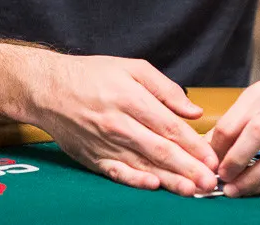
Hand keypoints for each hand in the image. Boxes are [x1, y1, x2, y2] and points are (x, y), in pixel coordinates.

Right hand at [27, 55, 218, 195]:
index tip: (212, 157)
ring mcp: (105, 143)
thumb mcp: (132, 69)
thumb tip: (193, 110)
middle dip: (188, 168)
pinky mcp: (93, 158)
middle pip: (160, 150)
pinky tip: (153, 186)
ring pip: (143, 165)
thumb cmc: (91, 75)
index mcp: (130, 98)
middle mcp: (118, 124)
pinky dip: (135, 181)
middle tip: (209, 181)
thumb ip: (165, 89)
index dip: (193, 144)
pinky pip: (118, 173)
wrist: (47, 89)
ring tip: (191, 190)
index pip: (169, 126)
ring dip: (169, 180)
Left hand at [207, 81, 259, 197]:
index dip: (217, 148)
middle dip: (236, 161)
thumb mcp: (257, 105)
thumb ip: (233, 125)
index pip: (232, 121)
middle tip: (223, 178)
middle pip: (256, 133)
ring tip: (237, 189)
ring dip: (254, 178)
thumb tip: (205, 150)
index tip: (209, 165)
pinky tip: (257, 187)